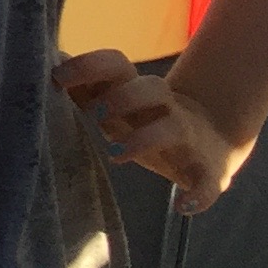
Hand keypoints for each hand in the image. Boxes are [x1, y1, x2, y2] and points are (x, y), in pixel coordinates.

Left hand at [53, 48, 249, 215]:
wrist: (210, 141)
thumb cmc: (143, 122)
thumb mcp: (115, 106)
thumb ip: (86, 88)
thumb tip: (56, 60)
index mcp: (136, 91)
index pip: (117, 65)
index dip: (90, 66)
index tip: (57, 75)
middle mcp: (165, 109)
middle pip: (152, 88)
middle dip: (123, 97)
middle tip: (95, 114)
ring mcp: (188, 139)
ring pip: (174, 128)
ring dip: (145, 139)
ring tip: (116, 155)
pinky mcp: (208, 172)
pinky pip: (209, 182)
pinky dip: (200, 194)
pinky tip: (183, 206)